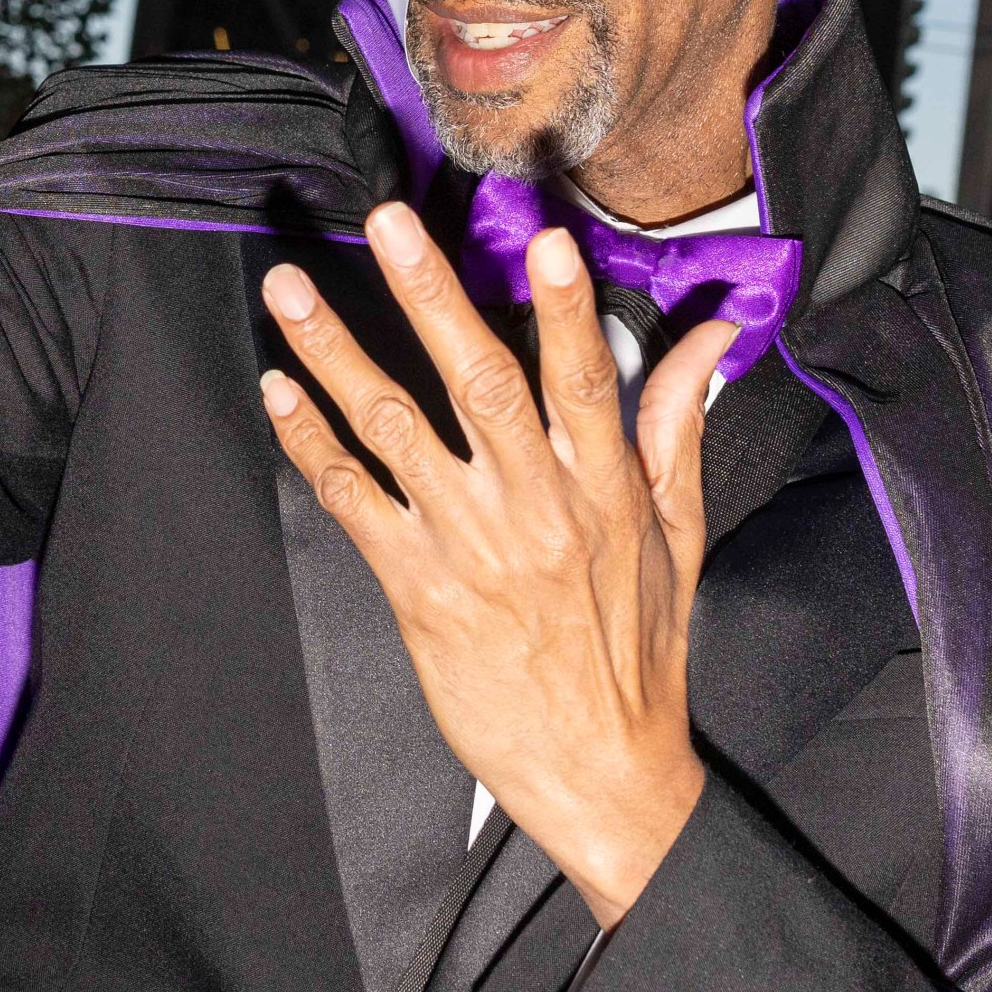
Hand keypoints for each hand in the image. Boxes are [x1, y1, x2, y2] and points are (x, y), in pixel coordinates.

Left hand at [257, 208, 733, 929]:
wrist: (600, 769)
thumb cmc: (639, 648)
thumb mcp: (679, 535)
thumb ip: (677, 424)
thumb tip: (713, 336)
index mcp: (604, 490)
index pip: (583, 380)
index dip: (564, 308)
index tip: (543, 240)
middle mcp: (534, 508)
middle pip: (476, 382)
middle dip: (428, 293)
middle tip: (387, 222)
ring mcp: (467, 546)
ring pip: (393, 426)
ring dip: (335, 352)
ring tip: (291, 288)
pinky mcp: (415, 585)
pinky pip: (351, 498)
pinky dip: (309, 442)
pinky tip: (278, 390)